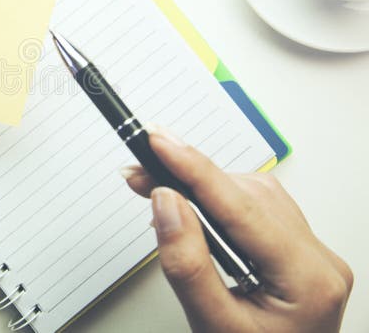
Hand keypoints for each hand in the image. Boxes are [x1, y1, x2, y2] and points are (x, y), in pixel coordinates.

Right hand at [121, 126, 351, 332]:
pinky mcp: (296, 250)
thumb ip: (187, 264)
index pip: (243, 208)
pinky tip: (190, 205)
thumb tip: (167, 203)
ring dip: (201, 187)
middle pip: (247, 194)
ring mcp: (311, 254)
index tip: (159, 142)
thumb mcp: (212, 325)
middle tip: (139, 169)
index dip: (195, 169)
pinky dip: (217, 200)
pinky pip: (255, 208)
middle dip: (188, 176)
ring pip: (252, 194)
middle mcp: (317, 259)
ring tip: (156, 187)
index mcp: (307, 279)